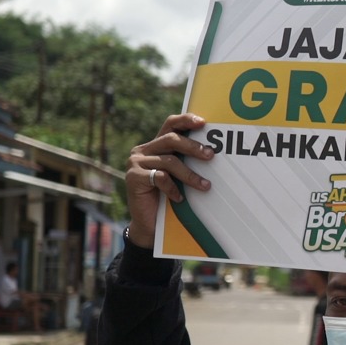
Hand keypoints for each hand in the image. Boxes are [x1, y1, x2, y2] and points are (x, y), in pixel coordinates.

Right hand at [125, 113, 214, 247]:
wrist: (149, 223)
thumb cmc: (168, 197)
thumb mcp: (178, 175)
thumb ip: (186, 160)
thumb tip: (212, 151)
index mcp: (155, 145)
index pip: (170, 125)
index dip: (186, 120)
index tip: (203, 123)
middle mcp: (143, 150)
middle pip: (171, 139)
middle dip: (193, 147)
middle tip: (210, 155)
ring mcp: (136, 163)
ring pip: (169, 161)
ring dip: (190, 175)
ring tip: (205, 186)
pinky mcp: (134, 177)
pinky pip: (160, 177)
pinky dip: (173, 188)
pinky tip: (179, 198)